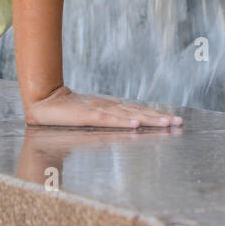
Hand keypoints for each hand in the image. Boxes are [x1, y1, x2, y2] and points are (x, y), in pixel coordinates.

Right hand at [23, 84, 183, 127]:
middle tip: (179, 122)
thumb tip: (129, 123)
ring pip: (128, 115)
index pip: (139, 111)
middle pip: (139, 112)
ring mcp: (99, 110)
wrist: (45, 101)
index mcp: (112, 107)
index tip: (175, 120)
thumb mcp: (93, 116)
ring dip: (149, 119)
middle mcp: (110, 106)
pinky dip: (122, 121)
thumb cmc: (68, 110)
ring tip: (166, 123)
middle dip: (160, 118)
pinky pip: (107, 119)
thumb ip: (108, 119)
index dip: (157, 115)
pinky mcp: (87, 115)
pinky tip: (135, 124)